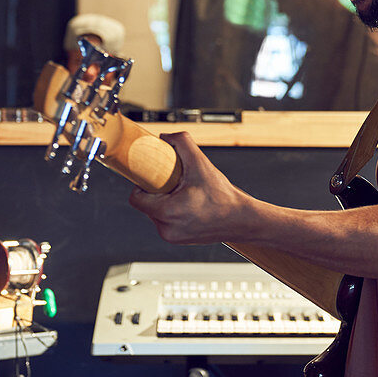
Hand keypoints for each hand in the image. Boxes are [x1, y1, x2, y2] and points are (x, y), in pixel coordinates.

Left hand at [127, 132, 251, 244]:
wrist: (241, 220)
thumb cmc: (223, 197)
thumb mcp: (201, 164)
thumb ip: (182, 143)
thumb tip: (165, 137)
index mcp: (167, 212)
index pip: (136, 197)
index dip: (143, 183)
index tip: (154, 176)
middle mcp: (166, 228)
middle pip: (146, 204)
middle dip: (157, 191)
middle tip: (174, 183)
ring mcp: (172, 236)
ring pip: (155, 213)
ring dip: (164, 202)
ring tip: (184, 194)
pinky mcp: (178, 239)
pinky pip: (166, 221)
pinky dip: (172, 212)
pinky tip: (188, 205)